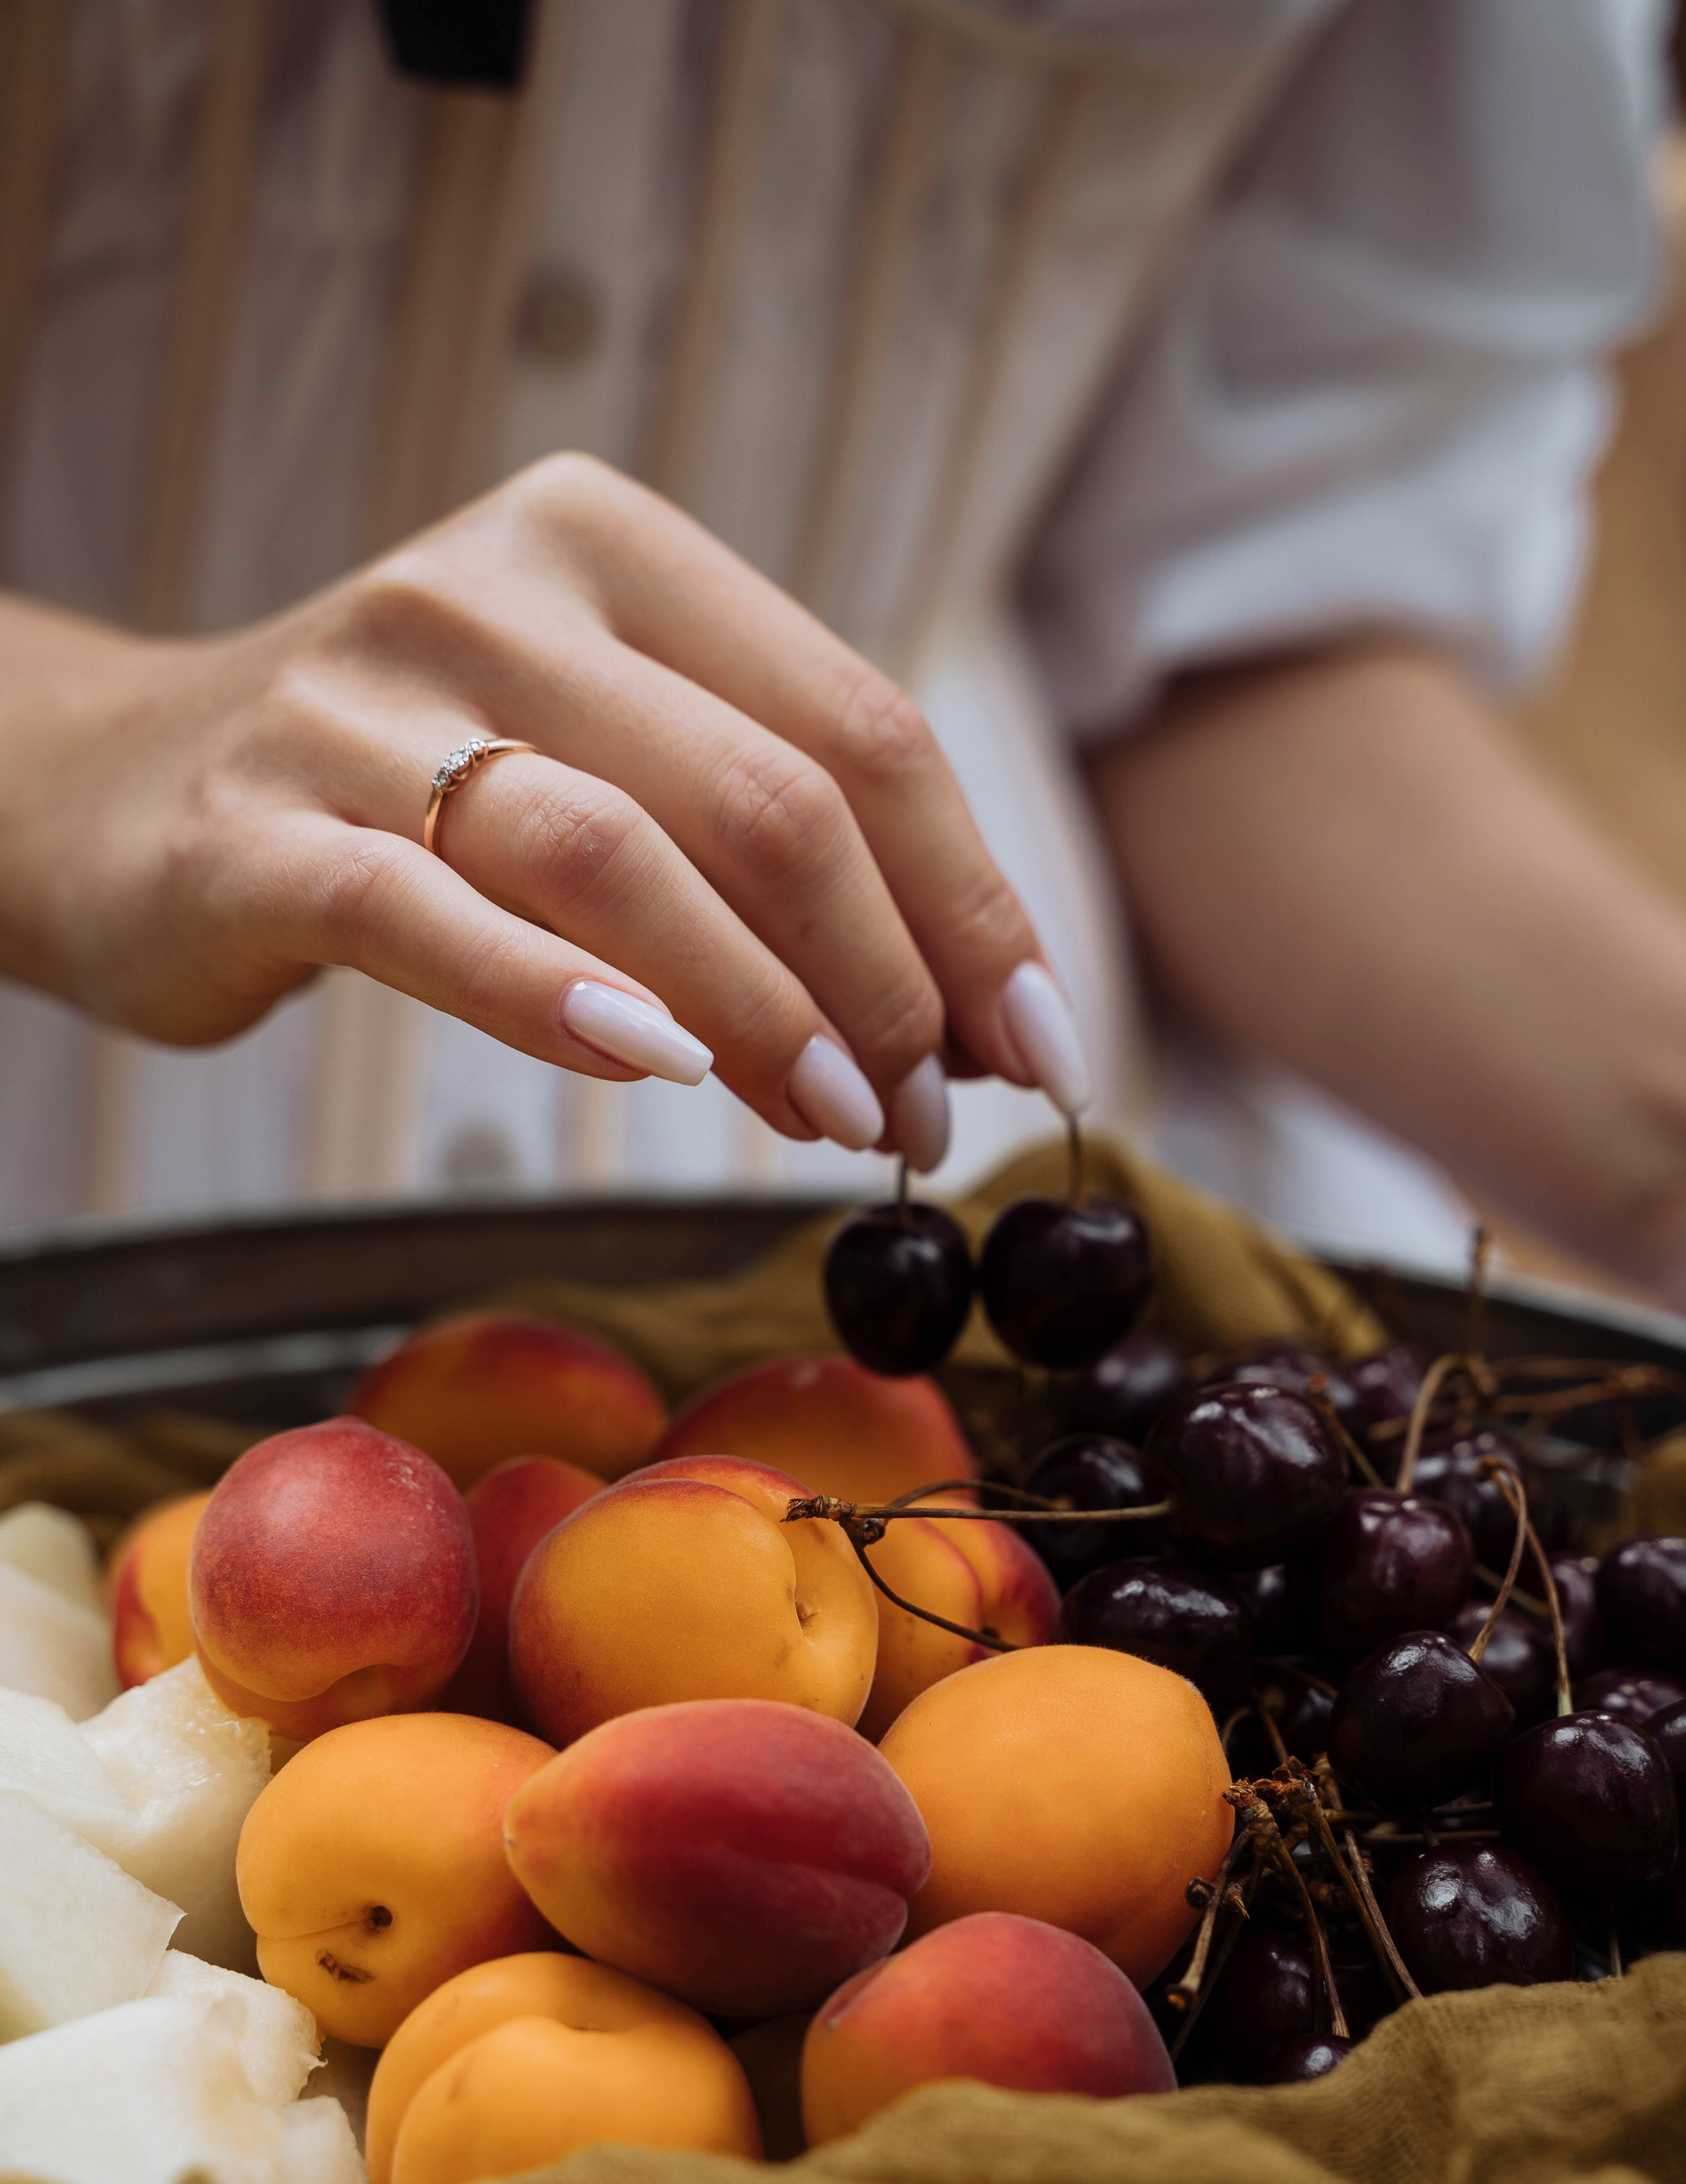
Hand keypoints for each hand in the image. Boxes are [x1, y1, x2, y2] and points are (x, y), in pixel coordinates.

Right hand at [0, 455, 1089, 1166]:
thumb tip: (963, 1013)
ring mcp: (362, 702)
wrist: (125, 785)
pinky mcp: (257, 830)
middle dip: (885, 982)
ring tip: (835, 1123)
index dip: (973, 902)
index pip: (858, 724)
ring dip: (761, 1013)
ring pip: (619, 857)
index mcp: (611, 547)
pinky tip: (654, 1071)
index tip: (1038, 1045)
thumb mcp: (600, 755)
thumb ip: (759, 841)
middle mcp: (492, 589)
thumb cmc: (412, 788)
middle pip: (766, 797)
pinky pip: (430, 917)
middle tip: (922, 1115)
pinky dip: (557, 1000)